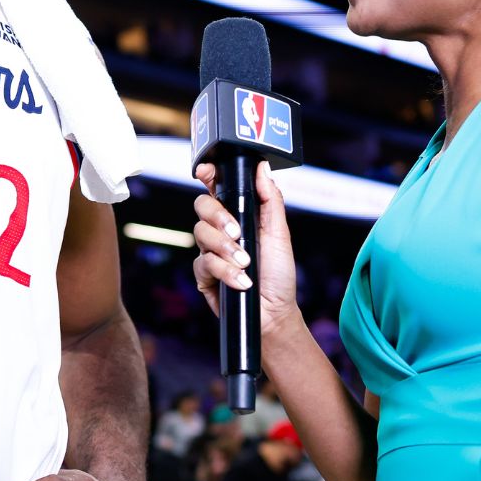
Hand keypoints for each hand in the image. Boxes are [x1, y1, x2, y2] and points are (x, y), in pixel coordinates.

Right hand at [191, 161, 301, 335]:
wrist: (273, 312)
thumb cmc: (278, 274)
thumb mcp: (280, 234)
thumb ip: (270, 200)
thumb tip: (262, 168)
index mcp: (239, 215)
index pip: (217, 188)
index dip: (209, 176)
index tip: (206, 172)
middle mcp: (221, 231)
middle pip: (202, 206)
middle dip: (218, 217)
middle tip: (237, 232)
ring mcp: (210, 251)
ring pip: (200, 233)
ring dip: (225, 249)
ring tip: (246, 263)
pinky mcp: (203, 274)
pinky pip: (203, 263)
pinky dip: (224, 271)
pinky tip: (241, 281)